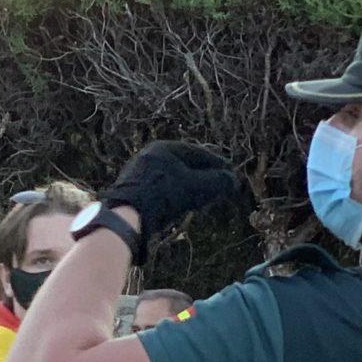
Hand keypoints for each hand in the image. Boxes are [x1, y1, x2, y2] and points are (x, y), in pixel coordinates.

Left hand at [101, 142, 244, 252]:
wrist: (127, 213)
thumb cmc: (165, 195)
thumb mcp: (198, 187)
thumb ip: (219, 182)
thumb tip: (233, 180)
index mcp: (164, 148)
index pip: (199, 153)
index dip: (218, 165)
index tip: (231, 176)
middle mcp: (149, 156)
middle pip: (185, 164)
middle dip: (205, 176)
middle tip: (220, 187)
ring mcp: (139, 172)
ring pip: (173, 177)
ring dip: (191, 186)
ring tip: (204, 197)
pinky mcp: (133, 189)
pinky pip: (162, 187)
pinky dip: (176, 193)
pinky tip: (183, 205)